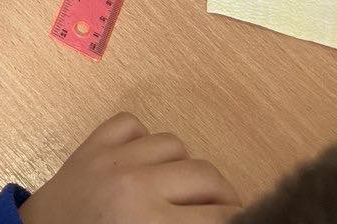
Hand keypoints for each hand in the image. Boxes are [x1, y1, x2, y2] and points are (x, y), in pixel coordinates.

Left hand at [21, 113, 239, 223]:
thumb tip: (225, 220)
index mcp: (151, 222)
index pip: (219, 216)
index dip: (239, 218)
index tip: (244, 221)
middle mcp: (136, 183)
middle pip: (206, 174)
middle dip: (222, 196)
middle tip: (224, 212)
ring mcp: (113, 156)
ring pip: (175, 144)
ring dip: (184, 167)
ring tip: (182, 190)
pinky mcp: (92, 141)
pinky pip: (133, 124)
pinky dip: (143, 140)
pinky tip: (144, 163)